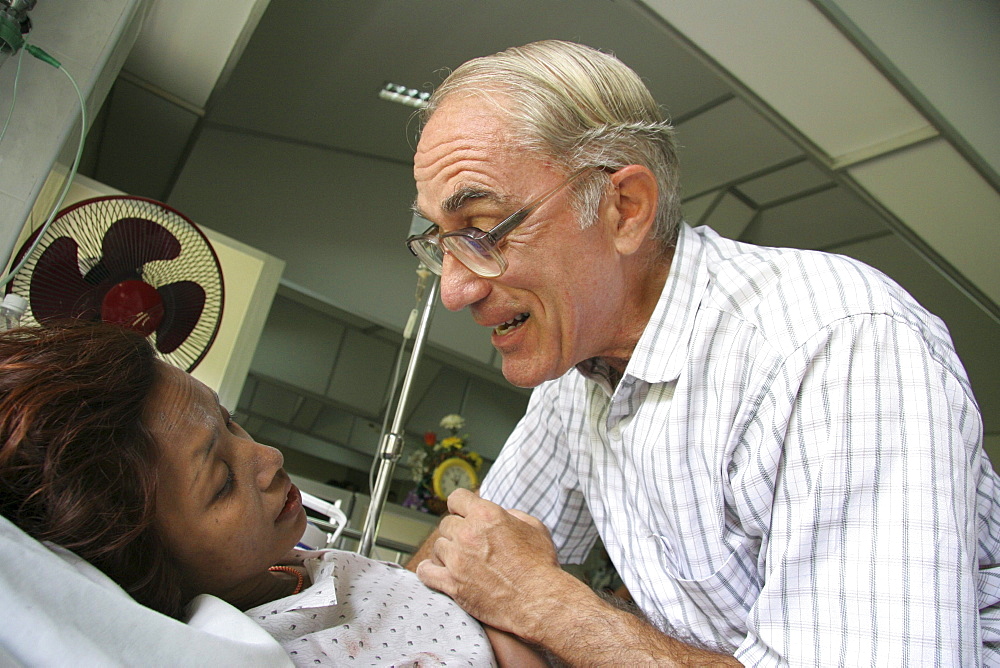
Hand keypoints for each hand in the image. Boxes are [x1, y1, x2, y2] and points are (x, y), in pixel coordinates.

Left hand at [415, 488, 571, 635]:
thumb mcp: (534, 527)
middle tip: (468, 544)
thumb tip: (501, 514)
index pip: (456, 498)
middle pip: (446, 524)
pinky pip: (426, 572)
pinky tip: (435, 572)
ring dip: (447, 553)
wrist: (538, 600)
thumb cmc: (540, 565)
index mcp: (487, 515)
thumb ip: (513, 514)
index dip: (459, 506)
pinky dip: (429, 571)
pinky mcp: (452, 583)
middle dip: (456, 532)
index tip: (460, 514)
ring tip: (460, 562)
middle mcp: (468, 533)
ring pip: (438, 547)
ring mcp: (458, 559)